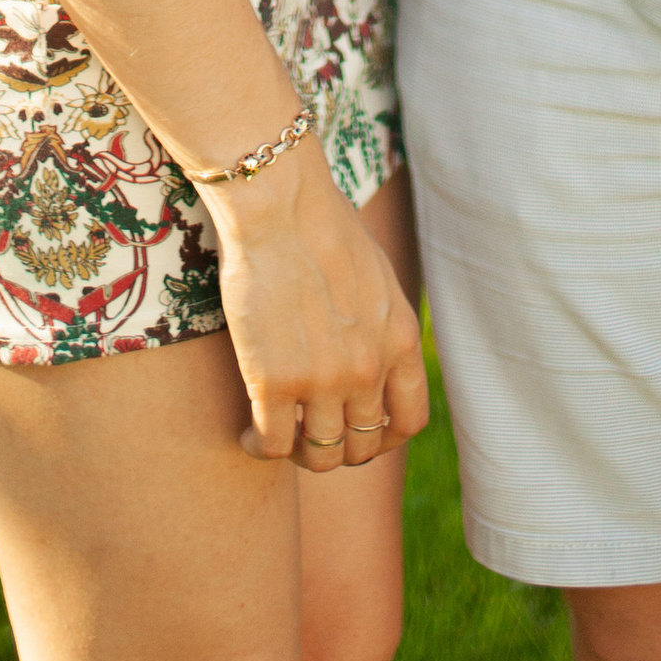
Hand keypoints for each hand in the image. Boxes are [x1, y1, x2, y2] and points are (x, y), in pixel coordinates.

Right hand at [208, 138, 429, 472]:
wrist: (278, 204)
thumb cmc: (319, 226)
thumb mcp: (377, 277)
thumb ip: (380, 326)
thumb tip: (369, 353)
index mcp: (400, 342)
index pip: (409, 422)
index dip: (383, 438)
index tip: (357, 431)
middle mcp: (369, 370)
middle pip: (361, 446)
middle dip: (336, 446)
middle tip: (307, 430)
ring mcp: (323, 382)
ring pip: (320, 456)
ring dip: (299, 453)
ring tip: (277, 434)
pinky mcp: (274, 384)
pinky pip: (274, 446)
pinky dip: (262, 447)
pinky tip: (251, 433)